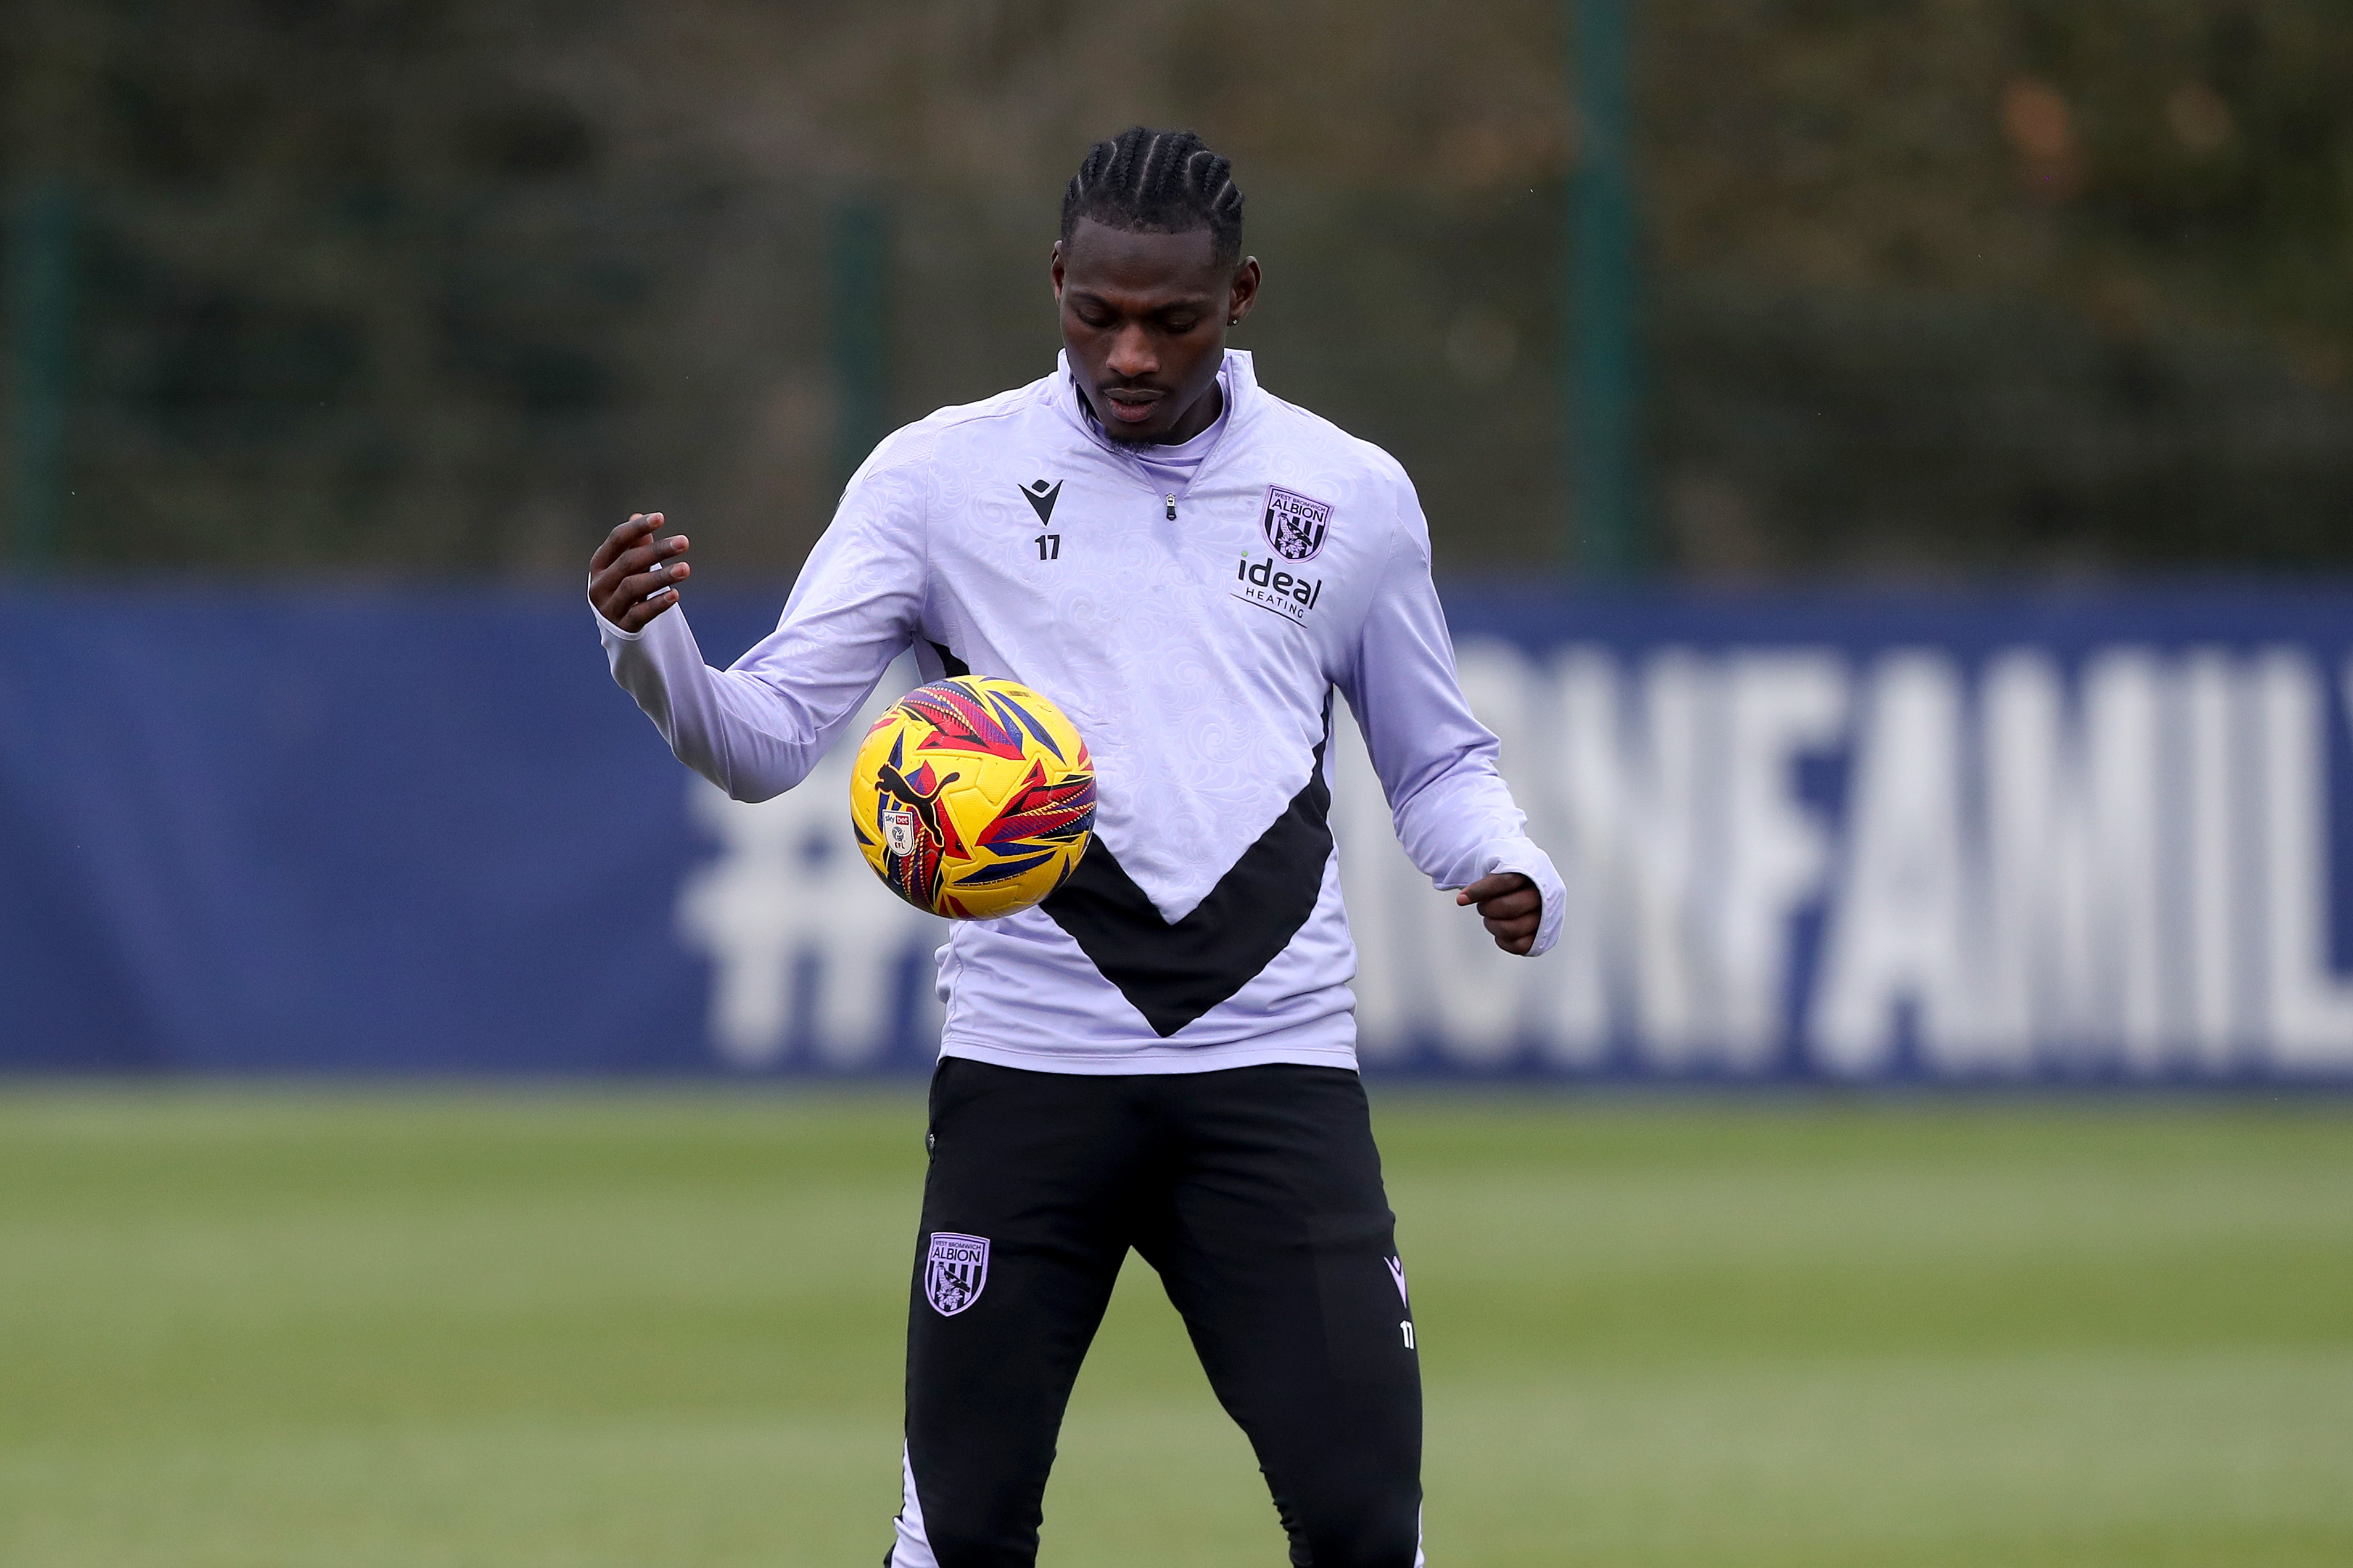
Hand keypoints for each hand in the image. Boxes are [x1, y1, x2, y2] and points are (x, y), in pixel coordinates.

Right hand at [590, 512, 691, 631]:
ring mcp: (609, 607)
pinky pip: (640, 614)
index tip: (660, 518)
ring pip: (633, 587)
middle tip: (684, 542)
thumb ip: (635, 545)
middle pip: (628, 562)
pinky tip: (675, 594)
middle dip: (657, 551)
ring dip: (661, 576)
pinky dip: (657, 604)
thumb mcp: (629, 566)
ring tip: (686, 568)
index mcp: (600, 564)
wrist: (617, 627)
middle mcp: (599, 584)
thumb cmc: (625, 587)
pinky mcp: (622, 627)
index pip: (617, 540)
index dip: (637, 528)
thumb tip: (637, 516)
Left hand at [1456, 872, 1540, 955]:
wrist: (1535, 882)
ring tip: (1491, 918)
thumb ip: (1487, 878)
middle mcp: (1544, 896)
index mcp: (1534, 872)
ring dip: (1493, 925)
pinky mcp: (1542, 937)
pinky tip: (1500, 931)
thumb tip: (1462, 898)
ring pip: (1512, 929)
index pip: (1504, 882)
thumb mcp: (1502, 864)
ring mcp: (1545, 918)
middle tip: (1483, 906)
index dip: (1480, 891)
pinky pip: (1519, 946)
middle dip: (1488, 908)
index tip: (1461, 899)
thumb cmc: (1513, 874)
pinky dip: (1503, 940)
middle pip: (1508, 907)